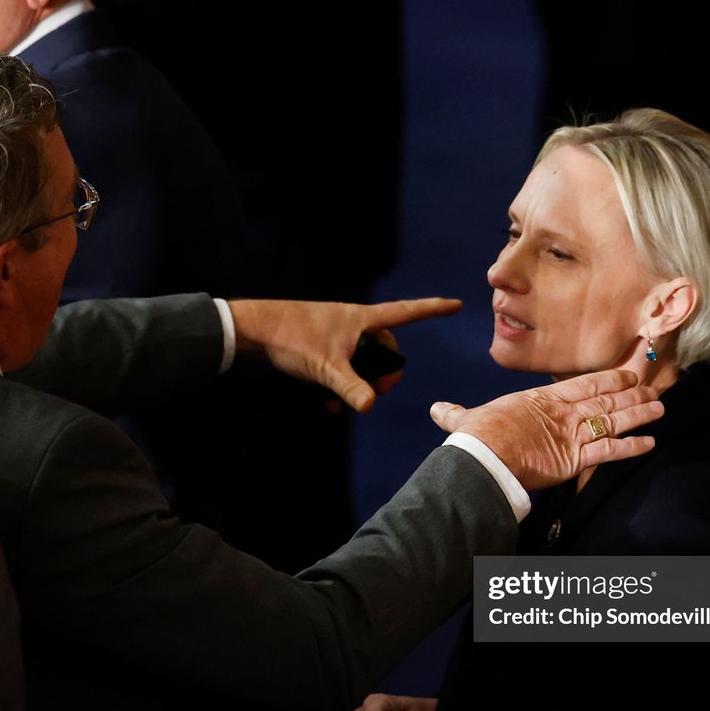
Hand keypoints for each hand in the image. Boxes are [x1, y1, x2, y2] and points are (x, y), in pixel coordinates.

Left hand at [227, 297, 461, 411]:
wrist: (253, 330)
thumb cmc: (291, 338)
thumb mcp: (325, 367)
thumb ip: (350, 388)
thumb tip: (369, 405)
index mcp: (362, 319)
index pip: (407, 312)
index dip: (433, 310)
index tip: (456, 305)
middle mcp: (352, 323)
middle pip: (385, 348)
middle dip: (385, 374)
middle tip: (375, 395)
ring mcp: (336, 334)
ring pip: (361, 360)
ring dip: (358, 384)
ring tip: (342, 405)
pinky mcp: (319, 344)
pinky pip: (342, 365)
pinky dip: (341, 383)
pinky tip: (326, 403)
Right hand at [430, 369, 663, 490]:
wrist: (483, 456)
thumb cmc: (476, 437)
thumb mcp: (467, 421)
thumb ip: (456, 415)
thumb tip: (437, 410)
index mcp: (541, 399)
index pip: (582, 385)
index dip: (607, 379)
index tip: (626, 375)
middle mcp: (562, 413)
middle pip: (604, 401)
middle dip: (630, 395)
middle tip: (653, 388)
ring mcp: (572, 433)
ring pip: (613, 420)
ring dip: (638, 414)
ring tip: (660, 408)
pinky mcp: (576, 457)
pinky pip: (610, 450)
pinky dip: (632, 446)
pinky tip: (650, 442)